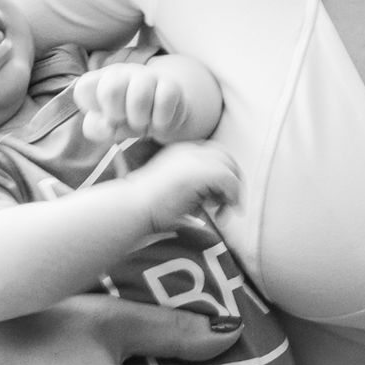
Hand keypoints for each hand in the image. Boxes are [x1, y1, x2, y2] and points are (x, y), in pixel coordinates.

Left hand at [73, 64, 201, 144]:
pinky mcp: (171, 86)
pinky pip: (164, 102)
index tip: (104, 116)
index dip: (91, 108)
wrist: (163, 117)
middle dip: (116, 114)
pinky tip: (159, 121)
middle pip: (110, 89)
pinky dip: (160, 120)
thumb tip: (108, 126)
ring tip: (142, 122)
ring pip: (139, 96)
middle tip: (124, 120)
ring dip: (139, 120)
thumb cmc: (128, 119)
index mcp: (102, 80)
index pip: (84, 87)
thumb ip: (96, 128)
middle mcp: (124, 72)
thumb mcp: (107, 128)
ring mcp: (149, 76)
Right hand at [126, 141, 240, 231]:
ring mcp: (195, 160)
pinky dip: (232, 196)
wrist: (131, 208)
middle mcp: (190, 151)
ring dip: (232, 192)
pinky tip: (222, 214)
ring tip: (222, 212)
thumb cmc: (146, 208)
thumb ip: (194, 189)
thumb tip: (214, 198)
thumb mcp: (174, 190)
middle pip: (226, 159)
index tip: (217, 200)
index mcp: (181, 152)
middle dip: (232, 182)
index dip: (222, 176)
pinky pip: (229, 180)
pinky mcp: (199, 172)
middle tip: (228, 206)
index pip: (214, 156)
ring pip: (230, 169)